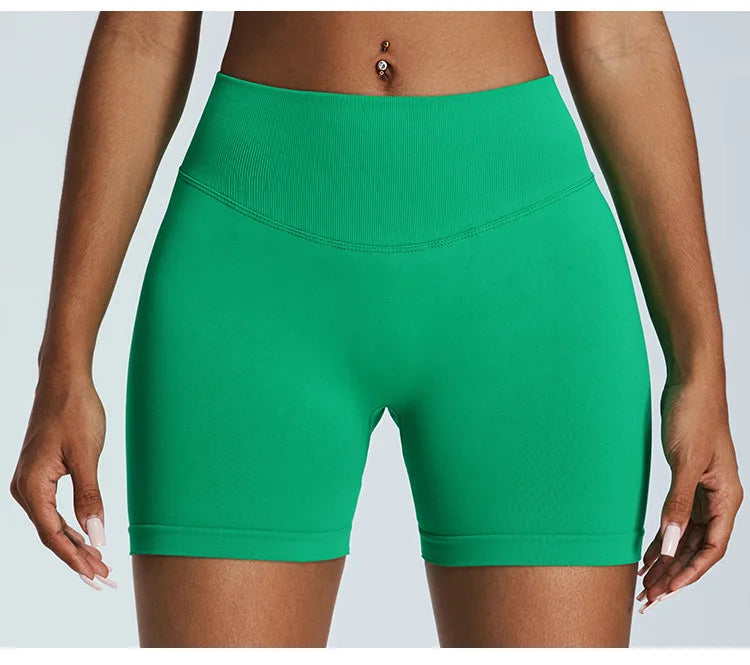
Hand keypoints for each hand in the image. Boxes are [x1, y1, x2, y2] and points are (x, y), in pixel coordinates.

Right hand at [10, 373, 115, 589]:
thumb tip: (97, 536)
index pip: (53, 535)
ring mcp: (30, 483)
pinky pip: (53, 511)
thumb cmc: (76, 412)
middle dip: (78, 558)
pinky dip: (72, 526)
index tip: (97, 577)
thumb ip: (90, 497)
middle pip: (52, 535)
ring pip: (52, 525)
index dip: (76, 559)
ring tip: (101, 565)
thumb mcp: (87, 456)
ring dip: (76, 545)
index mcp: (31, 486)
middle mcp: (24, 489)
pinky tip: (88, 537)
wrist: (64, 382)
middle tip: (106, 579)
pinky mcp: (40, 476)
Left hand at [636, 378, 741, 612]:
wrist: (691, 382)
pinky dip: (663, 536)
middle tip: (648, 596)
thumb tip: (672, 545)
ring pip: (687, 535)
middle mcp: (718, 498)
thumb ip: (678, 505)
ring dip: (667, 558)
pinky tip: (648, 552)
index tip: (665, 590)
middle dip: (674, 573)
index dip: (689, 573)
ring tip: (644, 581)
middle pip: (698, 547)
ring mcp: (703, 490)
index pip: (712, 549)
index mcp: (727, 498)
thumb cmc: (694, 415)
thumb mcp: (684, 463)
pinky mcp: (687, 479)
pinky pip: (677, 518)